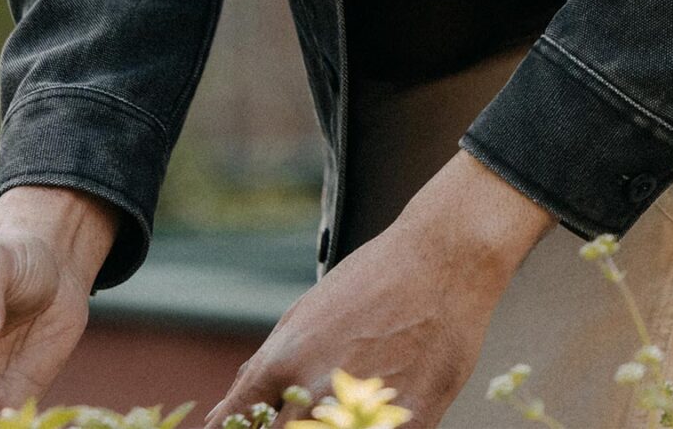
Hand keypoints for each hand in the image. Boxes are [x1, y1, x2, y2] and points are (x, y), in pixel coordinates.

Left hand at [205, 152, 552, 428]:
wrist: (443, 260)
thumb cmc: (373, 280)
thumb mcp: (304, 315)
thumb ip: (266, 368)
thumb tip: (229, 411)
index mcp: (283, 361)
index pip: (235, 422)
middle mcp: (317, 390)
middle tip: (300, 418)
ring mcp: (364, 409)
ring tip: (338, 412)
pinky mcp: (412, 422)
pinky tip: (374, 418)